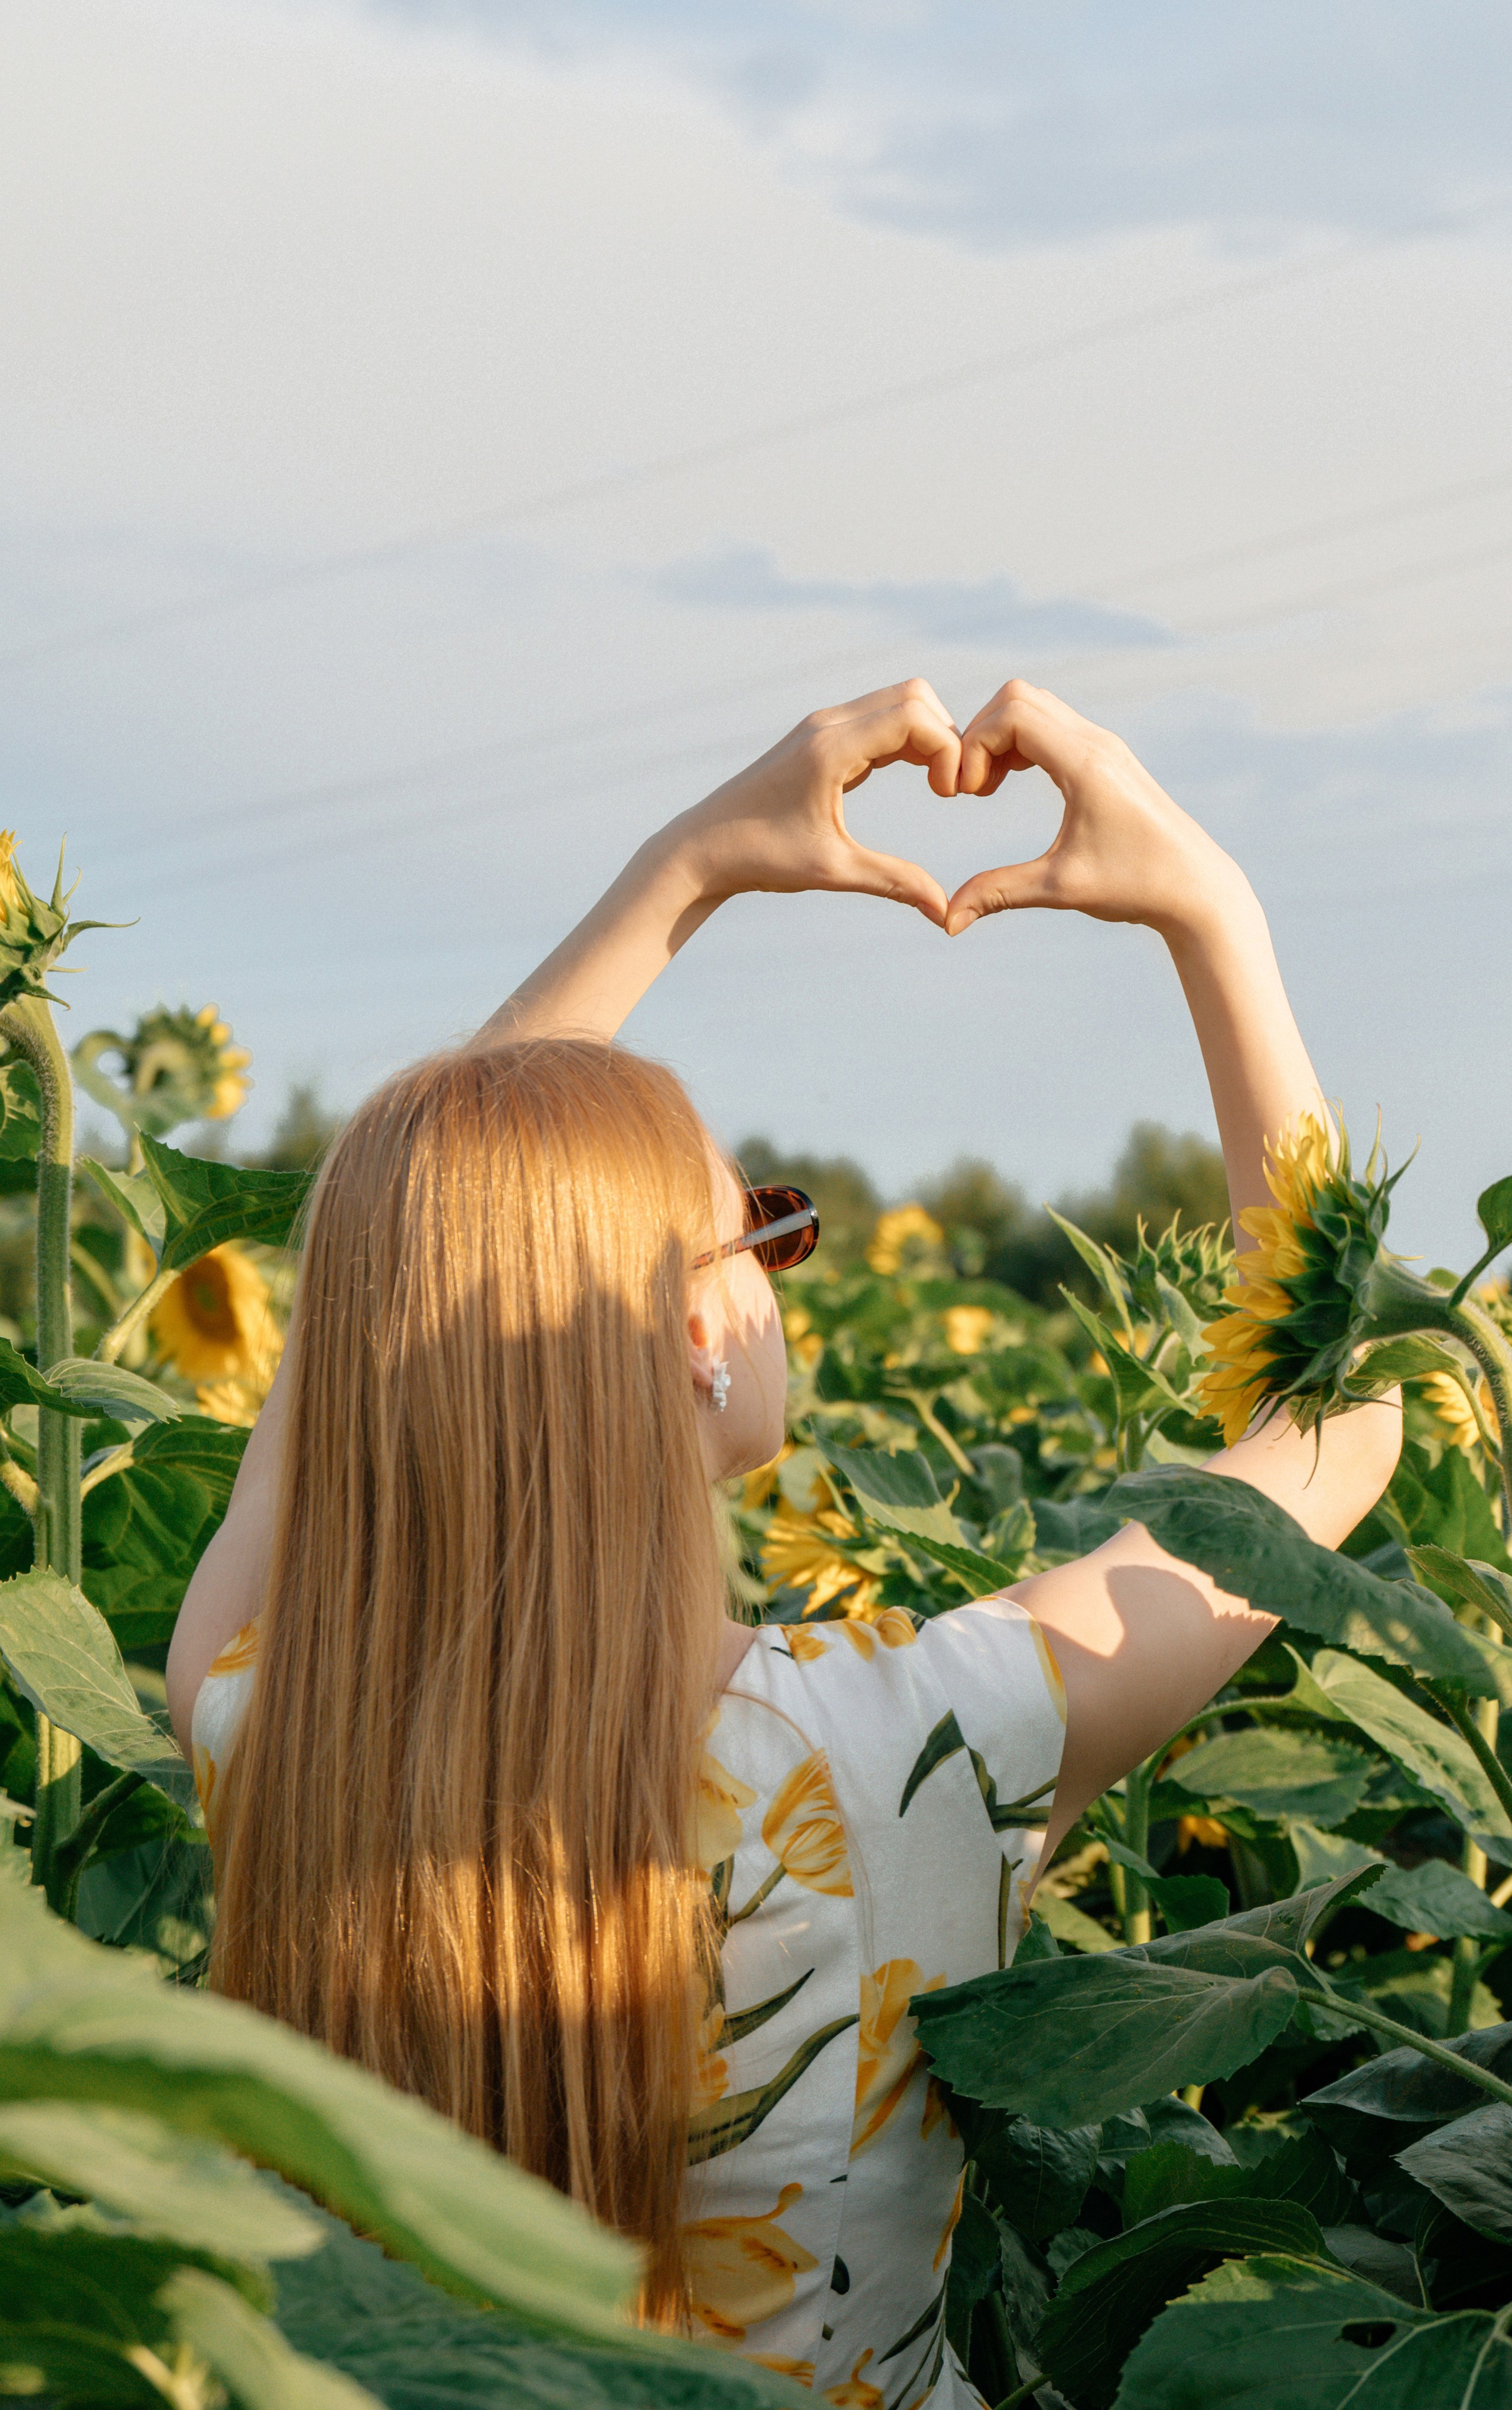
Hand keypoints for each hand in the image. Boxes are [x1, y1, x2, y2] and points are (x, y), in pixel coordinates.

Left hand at [668, 678, 961, 926]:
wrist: (703, 846)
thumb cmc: (760, 857)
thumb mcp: (832, 871)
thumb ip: (893, 882)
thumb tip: (945, 912)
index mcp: (830, 748)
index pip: (914, 716)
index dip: (948, 750)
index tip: (949, 796)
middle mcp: (827, 724)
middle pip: (914, 696)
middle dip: (946, 737)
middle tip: (949, 789)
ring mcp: (823, 726)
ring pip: (899, 702)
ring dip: (928, 737)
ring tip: (939, 786)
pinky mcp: (821, 737)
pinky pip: (879, 719)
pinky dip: (907, 741)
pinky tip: (918, 778)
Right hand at [945, 680, 1248, 940]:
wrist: (1195, 887)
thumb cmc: (1135, 886)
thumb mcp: (1060, 889)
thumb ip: (998, 893)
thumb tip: (948, 921)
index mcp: (1085, 764)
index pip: (1011, 715)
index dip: (974, 746)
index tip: (967, 795)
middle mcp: (1096, 743)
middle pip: (1017, 698)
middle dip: (980, 736)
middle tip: (971, 788)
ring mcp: (1104, 745)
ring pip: (1034, 706)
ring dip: (1000, 738)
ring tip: (987, 788)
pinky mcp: (1107, 757)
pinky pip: (1051, 725)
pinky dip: (1021, 743)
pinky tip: (1011, 782)